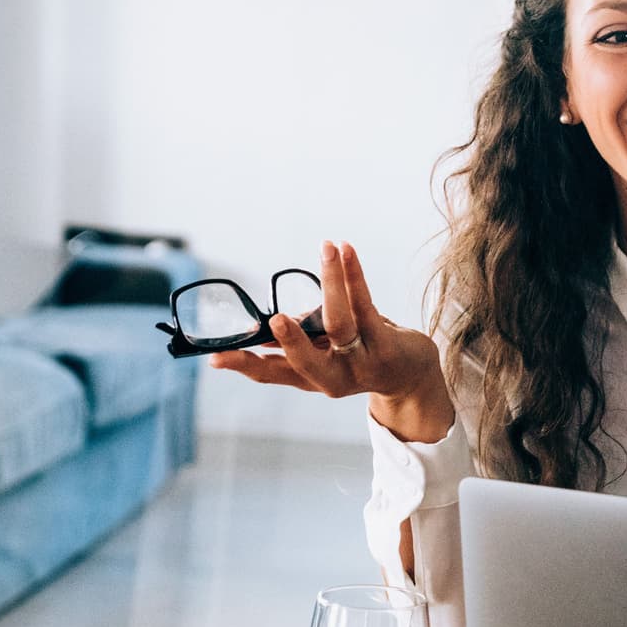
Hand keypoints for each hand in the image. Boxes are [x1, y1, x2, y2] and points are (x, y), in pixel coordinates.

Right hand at [209, 240, 453, 442]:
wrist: (411, 375)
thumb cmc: (358, 355)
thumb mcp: (325, 353)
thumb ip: (298, 340)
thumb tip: (265, 328)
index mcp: (311, 378)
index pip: (272, 373)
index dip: (243, 366)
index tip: (215, 359)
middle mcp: (334, 376)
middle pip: (308, 362)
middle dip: (291, 341)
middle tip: (274, 320)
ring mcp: (362, 361)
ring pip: (341, 322)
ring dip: (332, 282)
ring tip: (326, 248)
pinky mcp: (386, 344)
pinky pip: (366, 304)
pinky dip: (354, 274)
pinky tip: (345, 250)